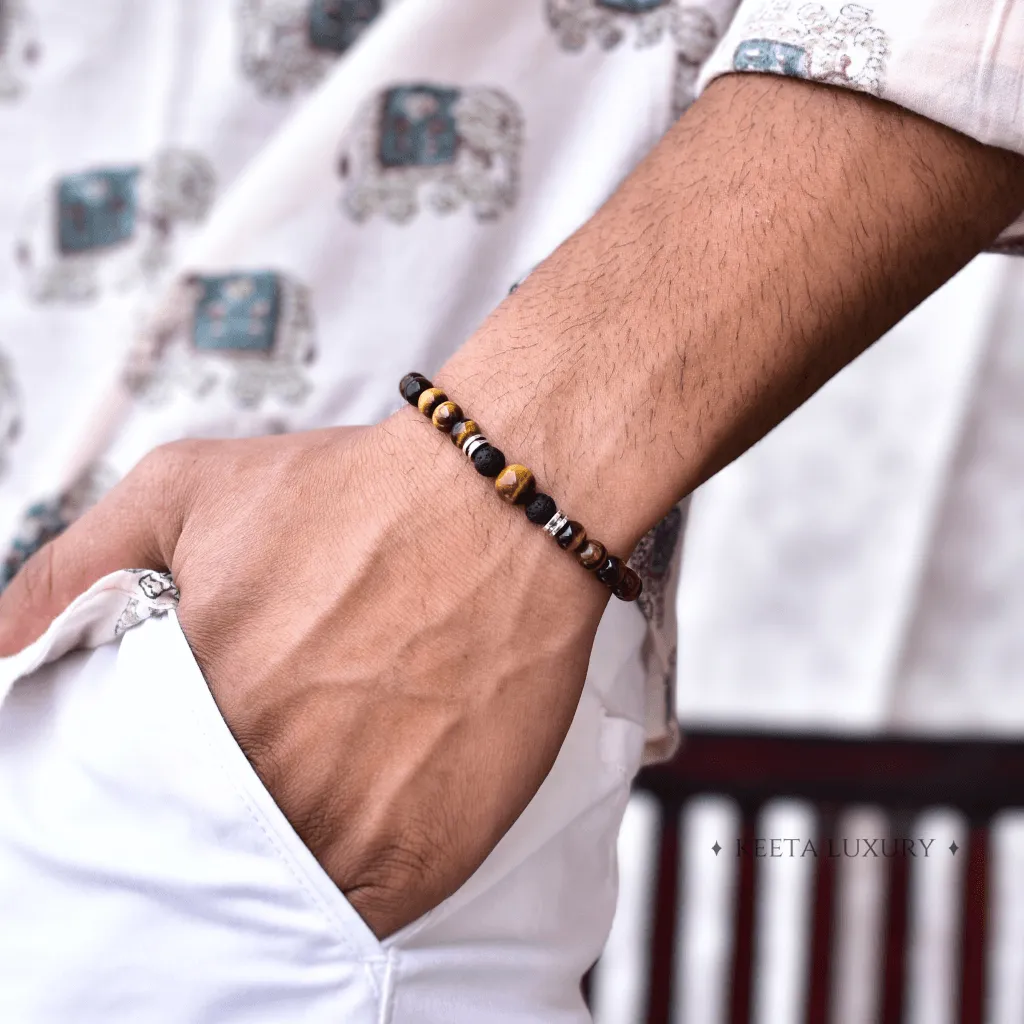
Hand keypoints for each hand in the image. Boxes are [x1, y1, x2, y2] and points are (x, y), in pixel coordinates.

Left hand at [0, 413, 611, 936]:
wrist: (499, 508)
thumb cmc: (359, 495)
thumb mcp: (187, 490)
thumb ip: (72, 568)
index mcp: (195, 704)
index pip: (126, 802)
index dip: (153, 786)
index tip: (183, 769)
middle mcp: (268, 776)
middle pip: (206, 848)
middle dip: (224, 811)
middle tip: (272, 754)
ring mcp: (352, 825)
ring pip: (282, 888)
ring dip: (290, 847)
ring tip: (326, 772)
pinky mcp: (431, 850)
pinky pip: (362, 910)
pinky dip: (350, 880)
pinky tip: (367, 808)